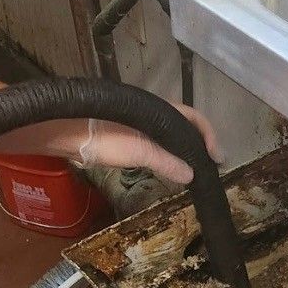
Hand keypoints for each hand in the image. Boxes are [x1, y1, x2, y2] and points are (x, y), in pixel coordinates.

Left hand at [74, 105, 223, 184]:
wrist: (70, 135)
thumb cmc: (106, 139)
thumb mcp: (140, 151)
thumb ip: (166, 162)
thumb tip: (191, 175)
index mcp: (160, 112)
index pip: (194, 119)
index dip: (209, 136)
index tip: (217, 158)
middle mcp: (154, 115)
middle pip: (185, 127)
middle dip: (200, 144)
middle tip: (211, 165)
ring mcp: (141, 126)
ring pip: (171, 136)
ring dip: (185, 151)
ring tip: (195, 170)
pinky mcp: (130, 137)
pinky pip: (158, 144)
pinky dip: (169, 155)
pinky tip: (171, 168)